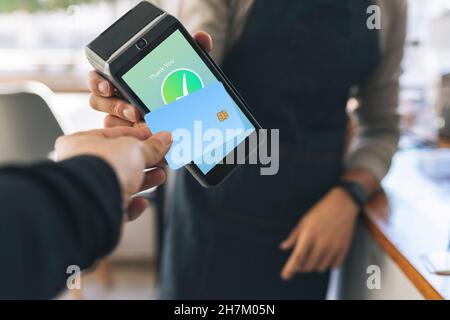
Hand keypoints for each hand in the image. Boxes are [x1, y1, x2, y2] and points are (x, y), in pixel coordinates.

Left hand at [55, 127, 171, 220]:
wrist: (92, 204)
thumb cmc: (101, 169)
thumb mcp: (134, 148)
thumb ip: (152, 145)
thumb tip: (165, 140)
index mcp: (82, 143)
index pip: (115, 135)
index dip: (140, 135)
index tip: (158, 138)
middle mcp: (82, 167)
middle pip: (121, 161)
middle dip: (146, 160)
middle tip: (163, 158)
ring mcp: (90, 190)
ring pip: (122, 183)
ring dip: (144, 181)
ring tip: (160, 176)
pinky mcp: (98, 211)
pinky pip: (120, 207)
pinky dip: (133, 205)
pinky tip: (142, 202)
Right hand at [88, 31, 212, 127]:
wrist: (193, 114)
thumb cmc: (181, 87)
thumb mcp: (188, 69)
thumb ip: (194, 52)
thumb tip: (202, 37)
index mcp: (124, 78)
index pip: (100, 77)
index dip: (98, 82)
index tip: (109, 87)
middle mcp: (117, 98)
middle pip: (99, 101)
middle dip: (113, 105)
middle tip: (133, 111)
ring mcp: (122, 118)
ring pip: (110, 121)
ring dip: (125, 124)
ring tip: (143, 123)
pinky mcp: (130, 135)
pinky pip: (123, 138)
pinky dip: (133, 136)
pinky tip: (148, 135)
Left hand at [280, 187, 358, 279]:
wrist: (343, 204)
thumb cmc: (320, 211)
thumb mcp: (304, 221)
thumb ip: (294, 236)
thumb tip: (283, 247)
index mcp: (309, 235)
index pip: (297, 257)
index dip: (290, 268)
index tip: (285, 276)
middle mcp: (321, 243)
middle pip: (308, 266)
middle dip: (302, 267)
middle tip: (300, 262)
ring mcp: (334, 247)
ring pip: (321, 267)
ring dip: (315, 265)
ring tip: (314, 256)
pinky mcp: (344, 249)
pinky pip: (334, 266)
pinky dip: (329, 264)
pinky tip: (326, 255)